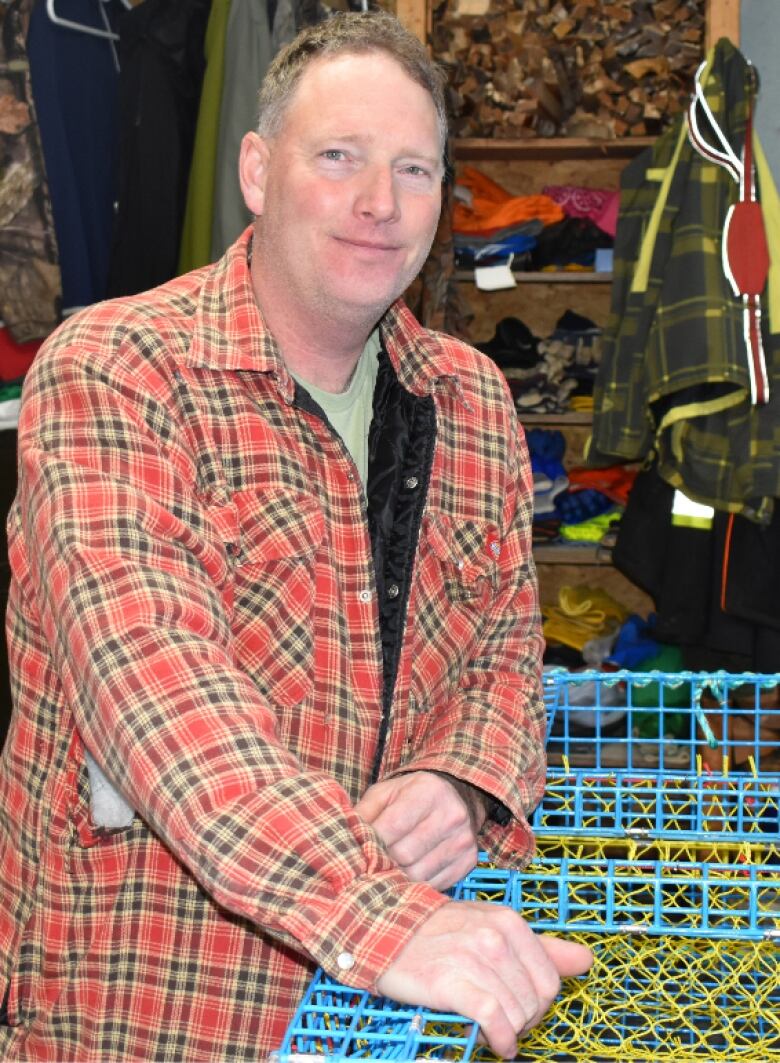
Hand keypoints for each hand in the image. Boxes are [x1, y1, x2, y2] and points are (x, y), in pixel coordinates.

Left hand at [355, 771, 483, 889]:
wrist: (456, 796)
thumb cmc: (412, 795)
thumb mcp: (385, 793)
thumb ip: (363, 813)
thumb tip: (341, 839)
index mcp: (429, 791)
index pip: (393, 826)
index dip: (371, 842)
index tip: (359, 848)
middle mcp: (451, 815)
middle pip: (405, 855)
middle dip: (383, 861)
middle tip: (371, 862)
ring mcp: (462, 841)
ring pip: (418, 874)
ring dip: (398, 876)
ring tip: (388, 868)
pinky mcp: (467, 863)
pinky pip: (434, 885)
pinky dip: (416, 883)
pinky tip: (408, 872)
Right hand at [376, 901, 592, 1058]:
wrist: (386, 930)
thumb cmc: (441, 932)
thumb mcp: (492, 927)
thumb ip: (542, 947)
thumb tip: (586, 960)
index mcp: (510, 922)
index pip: (550, 980)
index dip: (539, 1003)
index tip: (520, 1008)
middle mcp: (496, 938)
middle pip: (535, 1001)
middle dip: (523, 1020)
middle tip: (503, 1022)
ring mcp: (474, 959)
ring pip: (516, 1013)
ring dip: (508, 1032)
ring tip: (492, 1030)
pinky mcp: (452, 982)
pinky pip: (493, 1019)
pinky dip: (499, 1039)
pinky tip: (494, 1044)